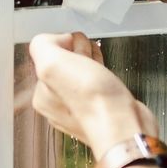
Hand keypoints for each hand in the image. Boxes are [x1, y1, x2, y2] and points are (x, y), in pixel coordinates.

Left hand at [28, 32, 156, 155]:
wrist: (125, 126)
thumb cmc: (93, 101)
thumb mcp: (52, 63)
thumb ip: (43, 45)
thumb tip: (59, 40)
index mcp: (41, 95)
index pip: (49, 54)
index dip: (66, 45)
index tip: (75, 53)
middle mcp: (57, 104)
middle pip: (67, 61)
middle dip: (81, 54)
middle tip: (90, 65)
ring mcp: (79, 107)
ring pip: (83, 69)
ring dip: (93, 61)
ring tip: (101, 70)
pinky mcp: (100, 107)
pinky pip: (98, 80)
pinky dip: (104, 72)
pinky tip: (109, 77)